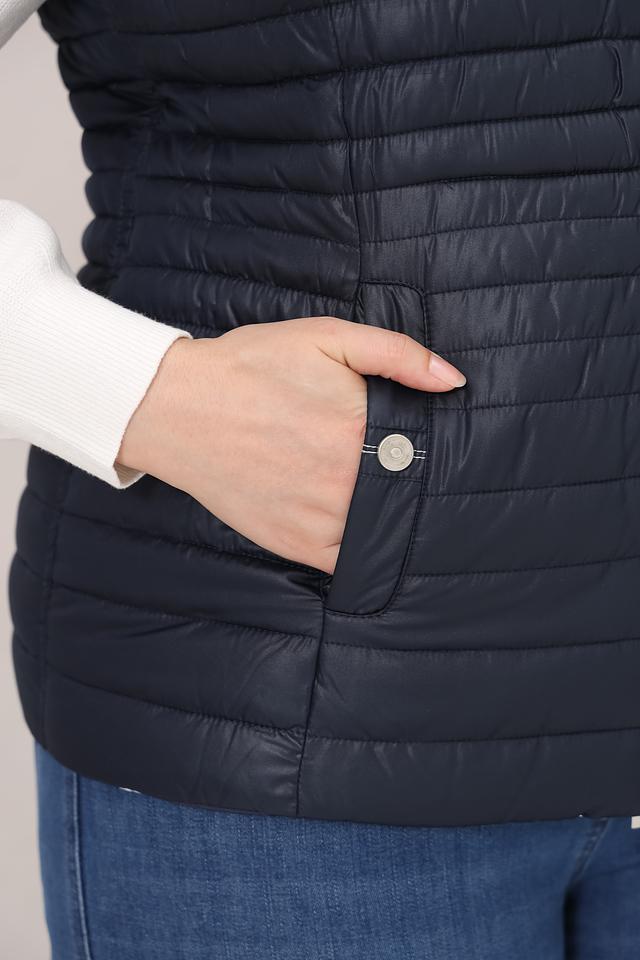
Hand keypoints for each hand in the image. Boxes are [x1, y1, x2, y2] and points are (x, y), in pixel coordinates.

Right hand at [116, 316, 465, 573]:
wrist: (177, 407)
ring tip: (368, 489)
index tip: (420, 442)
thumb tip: (453, 381)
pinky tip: (354, 522)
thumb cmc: (250, 367)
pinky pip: (349, 560)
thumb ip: (397, 354)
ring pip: (383, 527)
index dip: (429, 446)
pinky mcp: (295, 544)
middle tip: (394, 464)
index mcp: (360, 430)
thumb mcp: (327, 337)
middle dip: (407, 478)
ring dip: (387, 513)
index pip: (426, 450)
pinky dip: (360, 547)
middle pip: (406, 491)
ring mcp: (320, 519)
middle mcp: (345, 482)